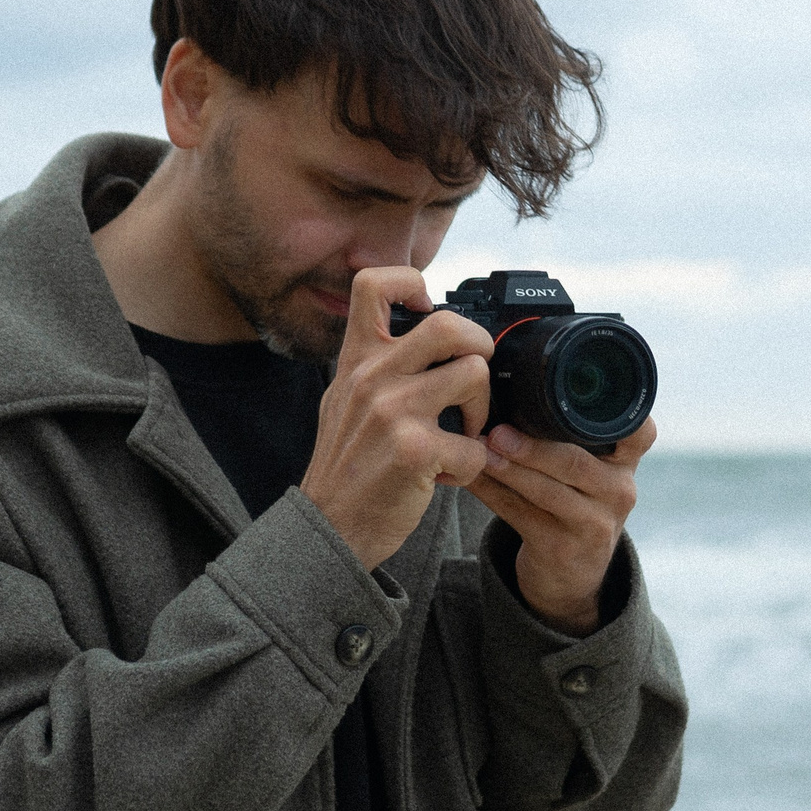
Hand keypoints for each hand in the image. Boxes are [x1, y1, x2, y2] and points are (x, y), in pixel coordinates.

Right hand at [301, 267, 496, 569]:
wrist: (328, 528)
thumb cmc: (346, 467)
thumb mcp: (344, 400)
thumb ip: (377, 366)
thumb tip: (424, 333)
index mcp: (356, 360)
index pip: (373, 283)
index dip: (411, 281)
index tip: (428, 308)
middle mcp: (372, 378)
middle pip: (448, 324)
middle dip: (480, 347)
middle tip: (473, 378)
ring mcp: (393, 412)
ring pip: (474, 375)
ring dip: (482, 412)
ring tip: (464, 434)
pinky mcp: (415, 450)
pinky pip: (476, 445)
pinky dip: (472, 467)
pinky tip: (446, 476)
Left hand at [467, 417, 655, 633]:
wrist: (573, 572)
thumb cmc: (575, 500)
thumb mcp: (590, 471)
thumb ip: (571, 435)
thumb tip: (510, 388)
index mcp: (627, 461)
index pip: (640, 432)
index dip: (617, 415)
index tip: (573, 398)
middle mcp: (619, 491)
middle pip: (576, 464)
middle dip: (534, 448)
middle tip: (497, 432)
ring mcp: (593, 524)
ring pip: (547, 492)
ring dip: (509, 470)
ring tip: (482, 452)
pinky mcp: (561, 548)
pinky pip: (520, 515)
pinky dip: (492, 493)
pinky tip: (471, 476)